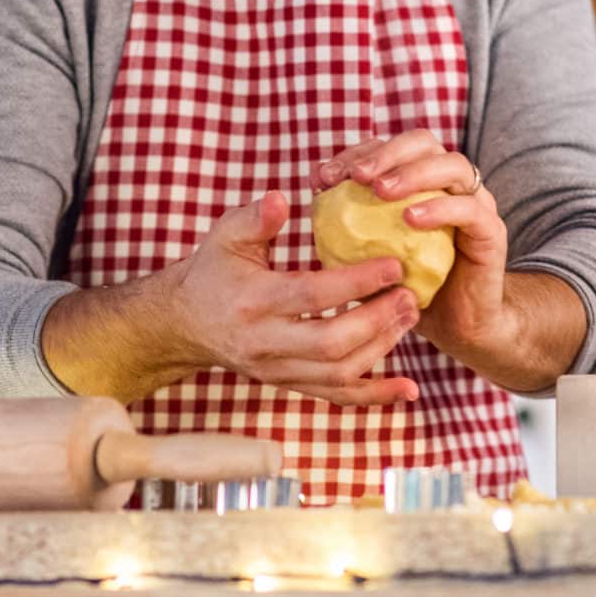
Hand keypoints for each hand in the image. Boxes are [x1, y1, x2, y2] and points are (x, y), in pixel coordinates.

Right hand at [169, 190, 419, 405]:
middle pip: (330, 343)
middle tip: (410, 294)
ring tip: (410, 316)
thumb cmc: (213, 271)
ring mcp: (278, 370)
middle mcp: (265, 343)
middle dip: (377, 321)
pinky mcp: (289, 384)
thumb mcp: (225, 236)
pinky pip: (335, 398)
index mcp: (253, 301)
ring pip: (338, 373)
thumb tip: (283, 198)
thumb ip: (256, 219)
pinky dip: (375, 396)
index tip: (394, 264)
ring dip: (382, 348)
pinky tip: (408, 390)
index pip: (311, 296)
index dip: (356, 282)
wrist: (185, 324)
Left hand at [317, 132, 507, 358]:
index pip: (390, 148)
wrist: (459, 327)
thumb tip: (314, 197)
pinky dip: (440, 207)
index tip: (324, 177)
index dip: (357, 153)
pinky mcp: (491, 231)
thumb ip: (348, 228)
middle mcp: (451, 184)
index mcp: (423, 181)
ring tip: (380, 191)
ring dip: (413, 172)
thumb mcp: (370, 257)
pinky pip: (470, 209)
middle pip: (423, 142)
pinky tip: (411, 219)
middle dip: (385, 153)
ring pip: (453, 165)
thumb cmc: (409, 287)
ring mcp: (476, 203)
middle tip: (355, 176)